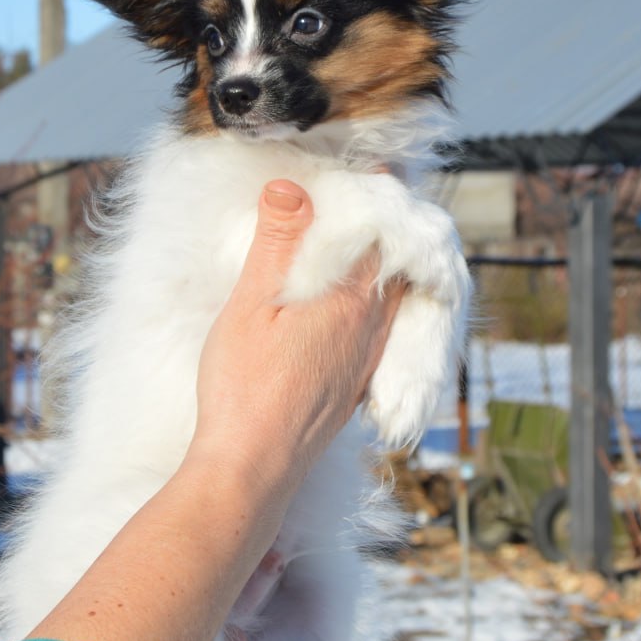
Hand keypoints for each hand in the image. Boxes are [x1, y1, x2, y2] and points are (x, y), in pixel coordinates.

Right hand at [190, 180, 405, 496]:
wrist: (253, 469)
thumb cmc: (244, 388)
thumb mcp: (250, 305)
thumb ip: (276, 245)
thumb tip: (292, 187)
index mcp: (351, 302)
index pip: (380, 235)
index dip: (380, 199)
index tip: (378, 171)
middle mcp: (372, 330)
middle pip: (396, 266)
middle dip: (390, 232)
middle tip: (376, 201)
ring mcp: (368, 361)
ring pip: (392, 301)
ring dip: (386, 269)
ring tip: (370, 246)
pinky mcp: (355, 386)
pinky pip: (382, 333)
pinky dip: (378, 306)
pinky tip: (354, 310)